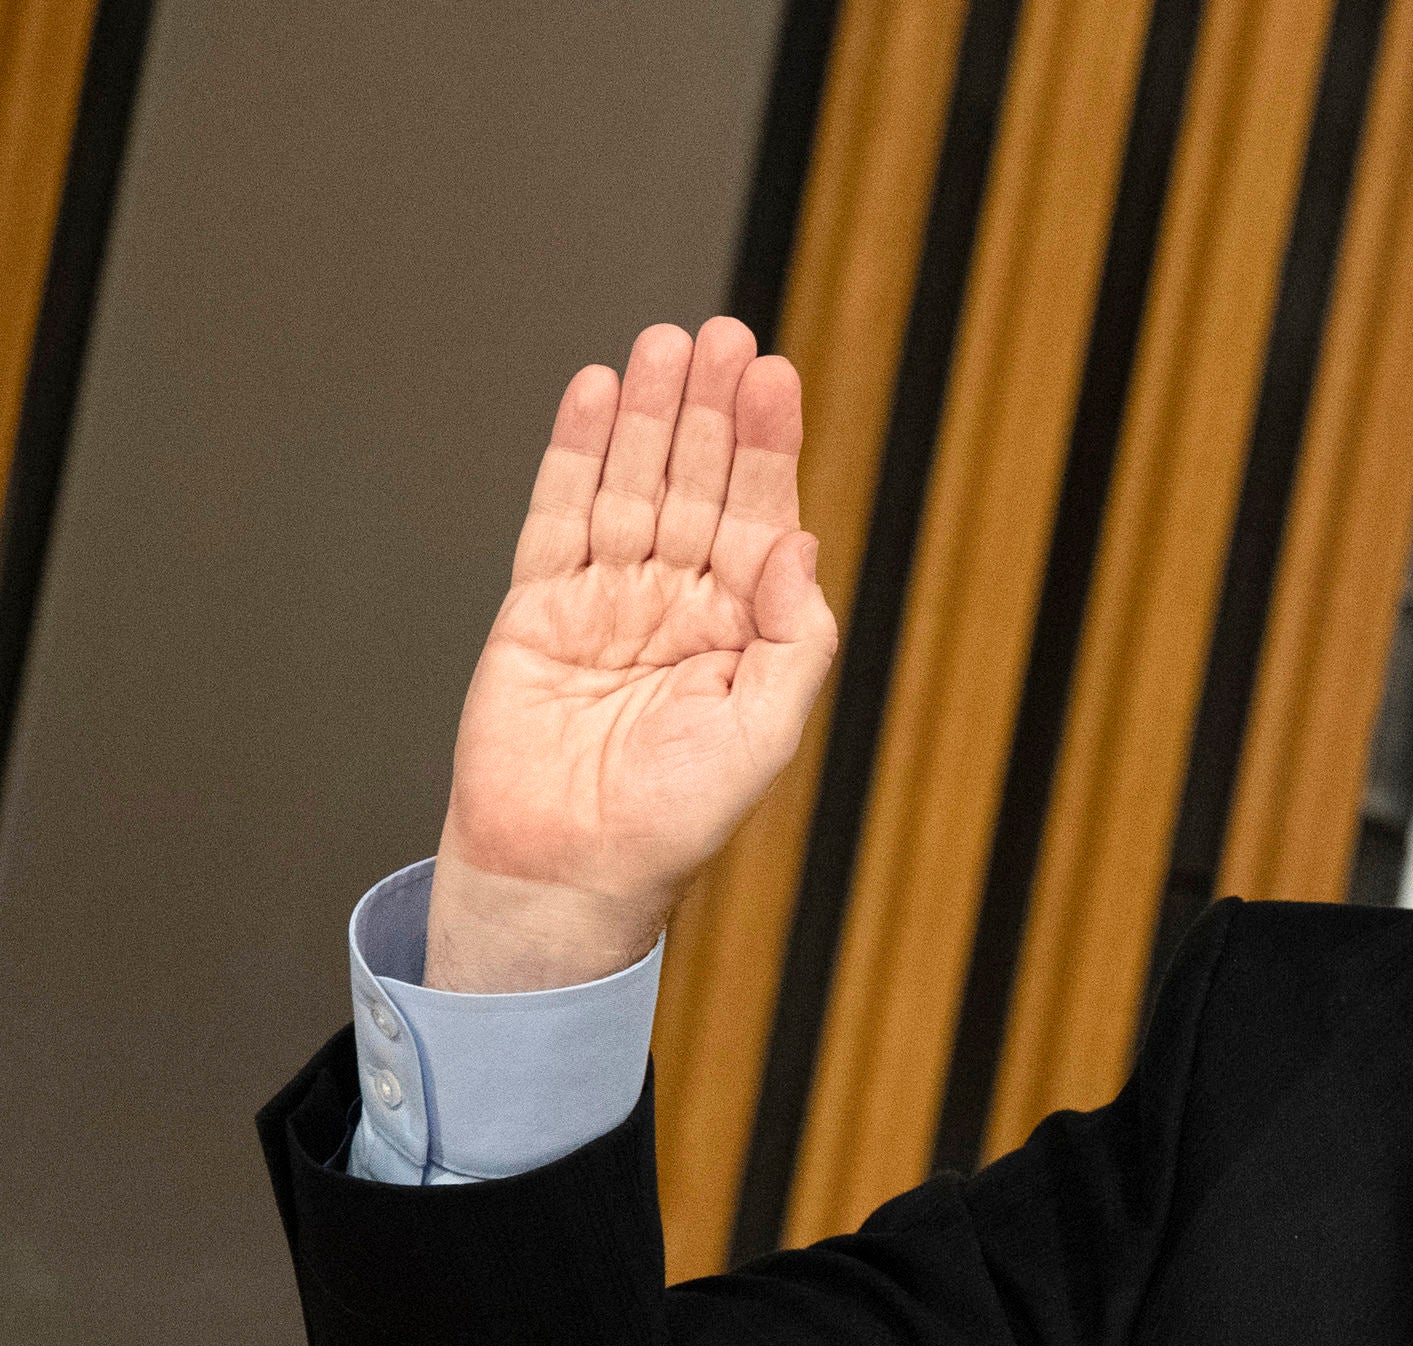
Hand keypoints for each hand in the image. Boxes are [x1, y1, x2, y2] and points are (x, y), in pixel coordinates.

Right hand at [426, 317, 836, 990]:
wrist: (569, 869)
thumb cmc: (672, 821)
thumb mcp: (765, 733)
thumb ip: (794, 638)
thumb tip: (801, 542)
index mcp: (740, 632)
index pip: (759, 516)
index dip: (767, 445)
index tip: (775, 376)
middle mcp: (677, 605)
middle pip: (697, 483)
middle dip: (711, 410)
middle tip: (724, 334)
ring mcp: (606, 599)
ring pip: (631, 484)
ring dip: (650, 414)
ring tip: (666, 342)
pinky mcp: (538, 605)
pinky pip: (558, 513)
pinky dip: (576, 452)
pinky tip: (598, 394)